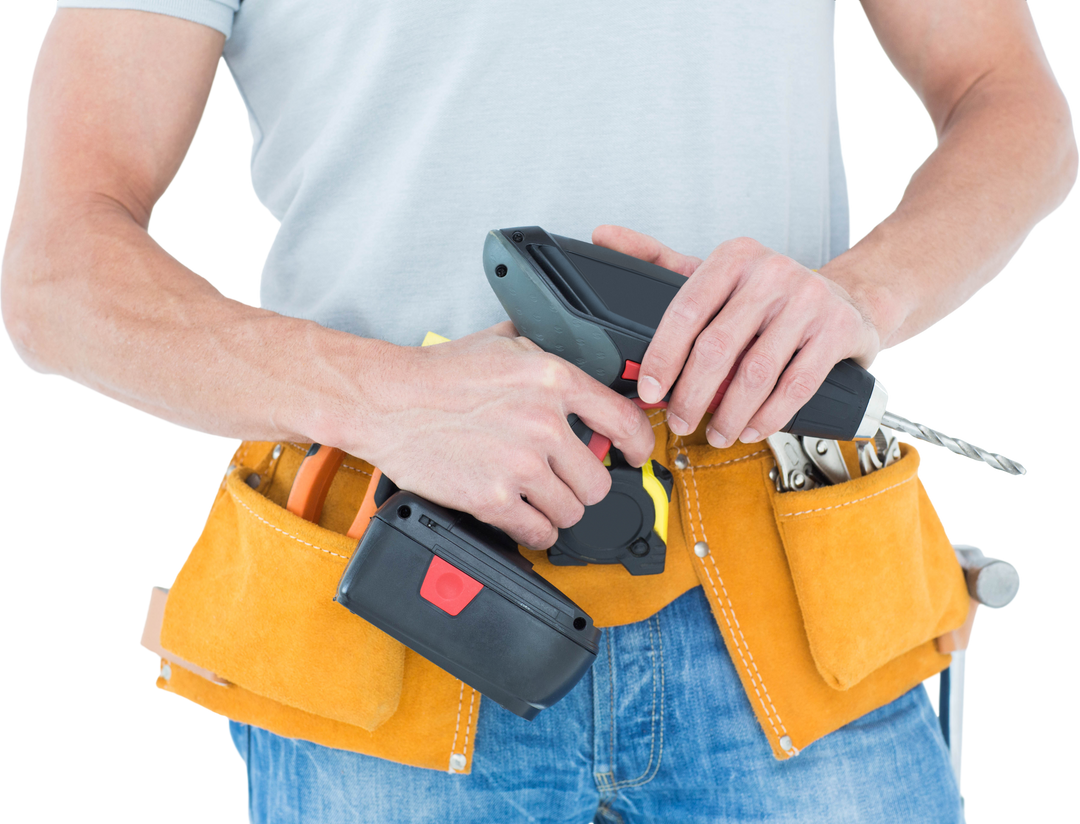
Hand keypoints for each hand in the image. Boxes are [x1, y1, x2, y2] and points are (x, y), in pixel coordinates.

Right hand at [361, 321, 654, 550]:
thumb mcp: (504, 343)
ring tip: (534, 498)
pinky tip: (522, 518)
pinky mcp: (493, 498)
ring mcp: (520, 464)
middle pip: (598, 480)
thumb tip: (581, 355)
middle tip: (562, 480)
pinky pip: (539, 532)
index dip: (638, 445)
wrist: (387, 400)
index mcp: (554, 379)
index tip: (634, 456)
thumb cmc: (438, 373)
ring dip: (556, 510)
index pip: (624, 420)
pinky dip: (535, 532)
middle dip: (582, 485)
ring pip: (572, 510)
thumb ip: (547, 351)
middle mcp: (544, 422)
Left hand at [591, 225, 881, 446]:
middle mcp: (771, 272)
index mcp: (734, 257)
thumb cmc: (770, 294)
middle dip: (692, 395)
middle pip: (718, 347)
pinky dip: (769, 415)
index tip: (650, 391)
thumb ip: (658, 259)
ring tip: (717, 434)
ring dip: (730, 413)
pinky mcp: (838, 330)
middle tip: (680, 421)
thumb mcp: (715, 272)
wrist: (849, 298)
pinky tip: (752, 428)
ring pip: (756, 372)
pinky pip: (796, 385)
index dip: (663, 357)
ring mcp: (808, 300)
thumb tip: (602, 236)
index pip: (686, 311)